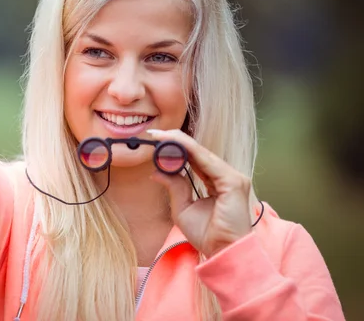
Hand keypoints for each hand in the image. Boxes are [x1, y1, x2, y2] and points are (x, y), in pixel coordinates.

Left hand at [147, 129, 252, 257]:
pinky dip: (190, 150)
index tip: (156, 140)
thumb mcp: (183, 209)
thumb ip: (175, 188)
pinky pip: (208, 161)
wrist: (223, 253)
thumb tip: (157, 172)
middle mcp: (226, 177)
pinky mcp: (234, 181)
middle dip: (175, 141)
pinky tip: (175, 143)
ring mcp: (232, 177)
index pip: (195, 159)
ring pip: (202, 153)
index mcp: (216, 182)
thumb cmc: (208, 236)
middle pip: (198, 153)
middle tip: (154, 133)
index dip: (176, 148)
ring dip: (180, 142)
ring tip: (160, 136)